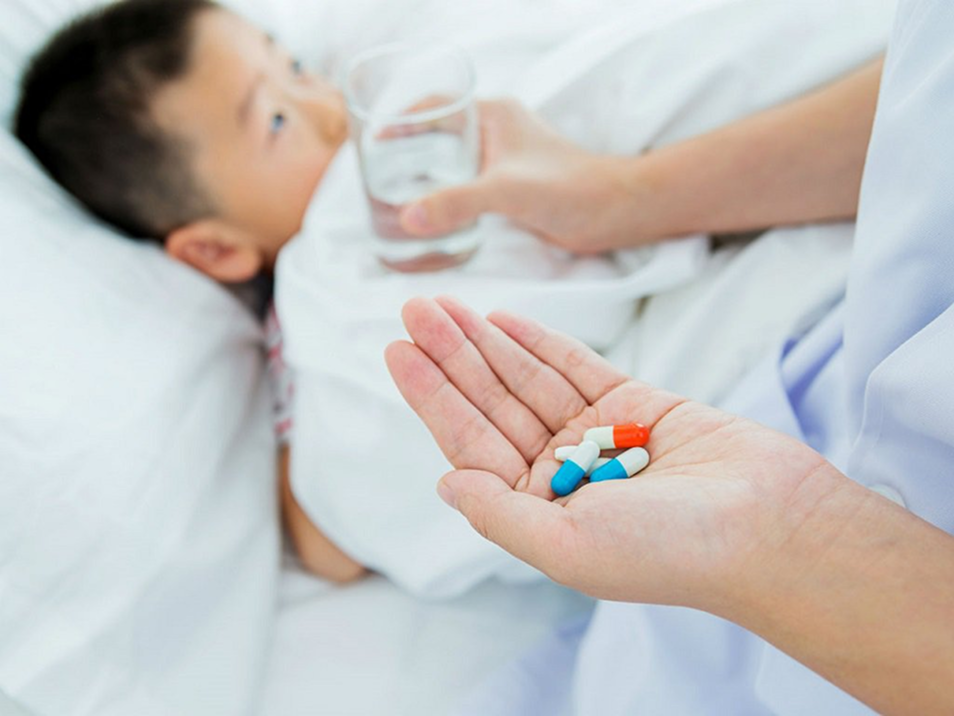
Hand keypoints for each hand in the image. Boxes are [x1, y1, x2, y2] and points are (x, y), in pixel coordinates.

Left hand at [385, 296, 846, 612]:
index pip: (469, 444)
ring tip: (446, 305)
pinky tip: (503, 320)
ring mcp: (598, 436)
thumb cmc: (670, 551)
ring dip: (485, 342)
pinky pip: (575, 367)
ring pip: (526, 380)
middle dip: (451, 356)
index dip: (432, 396)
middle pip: (491, 404)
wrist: (770, 526)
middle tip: (413, 308)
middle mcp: (561, 473)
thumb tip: (443, 482)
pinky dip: (540, 342)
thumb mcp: (566, 545)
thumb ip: (499, 514)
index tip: (398, 351)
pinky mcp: (635, 406)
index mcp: (539, 511)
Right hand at [398, 100, 648, 253]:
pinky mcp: (512, 185)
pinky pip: (467, 183)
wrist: (610, 213)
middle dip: (406, 151)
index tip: (372, 141)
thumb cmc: (568, 189)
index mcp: (493, 115)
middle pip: (438, 133)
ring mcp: (504, 158)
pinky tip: (431, 215)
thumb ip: (456, 203)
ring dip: (425, 175)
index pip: (435, 106)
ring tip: (392, 196)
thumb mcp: (505, 192)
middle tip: (375, 176)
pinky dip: (446, 194)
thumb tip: (407, 218)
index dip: (401, 120)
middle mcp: (496, 132)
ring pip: (452, 161)